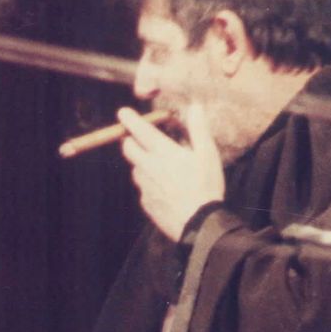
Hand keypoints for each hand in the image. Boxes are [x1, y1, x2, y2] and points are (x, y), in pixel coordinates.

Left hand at [118, 101, 223, 241]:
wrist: (199, 223)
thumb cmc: (206, 186)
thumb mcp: (208, 154)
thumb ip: (198, 129)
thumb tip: (195, 107)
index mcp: (163, 152)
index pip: (140, 130)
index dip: (130, 119)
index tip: (122, 112)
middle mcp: (148, 167)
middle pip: (127, 148)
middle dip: (129, 140)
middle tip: (140, 138)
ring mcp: (144, 186)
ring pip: (135, 168)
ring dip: (141, 162)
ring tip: (161, 166)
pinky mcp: (145, 202)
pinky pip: (143, 187)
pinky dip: (149, 182)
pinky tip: (165, 187)